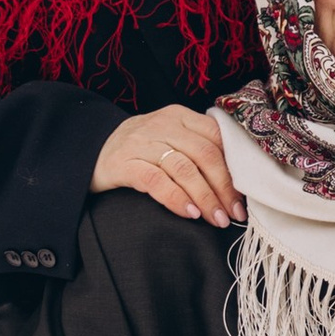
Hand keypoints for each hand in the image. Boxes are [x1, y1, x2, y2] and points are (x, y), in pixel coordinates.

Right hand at [91, 104, 241, 222]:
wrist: (89, 152)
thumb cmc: (140, 151)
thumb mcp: (169, 139)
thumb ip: (198, 149)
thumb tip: (236, 182)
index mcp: (179, 116)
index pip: (216, 137)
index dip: (234, 167)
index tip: (245, 194)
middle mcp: (162, 124)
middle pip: (204, 154)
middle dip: (224, 187)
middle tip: (233, 213)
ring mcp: (141, 143)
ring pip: (183, 168)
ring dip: (205, 197)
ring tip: (217, 219)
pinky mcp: (124, 163)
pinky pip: (156, 181)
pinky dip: (176, 198)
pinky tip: (190, 213)